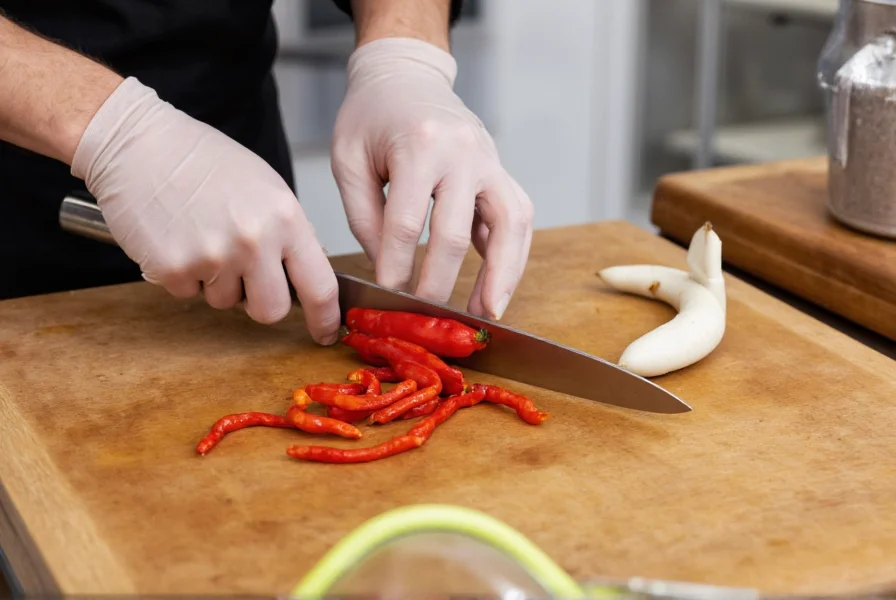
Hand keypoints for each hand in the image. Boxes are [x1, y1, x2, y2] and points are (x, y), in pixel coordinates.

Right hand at [71, 78, 340, 343]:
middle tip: (244, 275)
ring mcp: (212, 257)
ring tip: (202, 236)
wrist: (138, 144)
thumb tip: (307, 273)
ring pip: (226, 303)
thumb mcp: (266, 187)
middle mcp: (253, 240)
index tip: (326, 332)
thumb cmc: (202, 160)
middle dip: (260, 301)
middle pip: (272, 310)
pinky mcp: (172, 269)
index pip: (320, 284)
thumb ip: (289, 232)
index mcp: (284, 217)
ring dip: (216, 282)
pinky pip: (189, 294)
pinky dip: (184, 275)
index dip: (326, 316)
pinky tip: (177, 237)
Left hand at [331, 38, 533, 320]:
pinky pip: (518, 217)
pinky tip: (496, 287)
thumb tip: (389, 268)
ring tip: (487, 314)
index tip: (388, 295)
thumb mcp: (348, 158)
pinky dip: (513, 256)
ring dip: (502, 275)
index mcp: (419, 144)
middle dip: (440, 282)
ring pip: (511, 224)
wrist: (406, 76)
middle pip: (457, 232)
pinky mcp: (501, 170)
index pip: (408, 222)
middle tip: (427, 315)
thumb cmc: (370, 115)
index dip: (397, 266)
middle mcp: (463, 151)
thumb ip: (364, 215)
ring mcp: (490, 160)